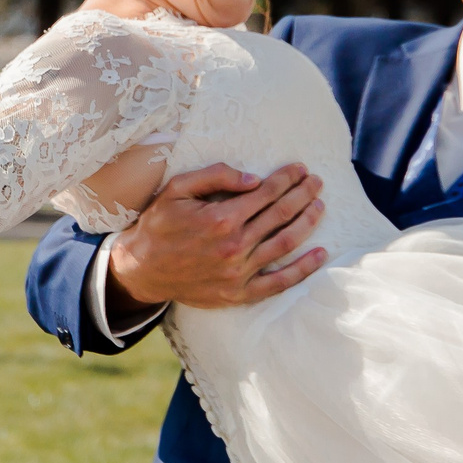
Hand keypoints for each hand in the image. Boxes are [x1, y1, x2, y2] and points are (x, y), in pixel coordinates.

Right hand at [104, 162, 327, 320]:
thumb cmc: (159, 224)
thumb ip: (215, 176)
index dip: (287, 179)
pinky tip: (320, 253)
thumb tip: (254, 178)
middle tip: (317, 182)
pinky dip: (303, 268)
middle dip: (303, 195)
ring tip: (319, 206)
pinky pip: (279, 283)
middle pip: (281, 215)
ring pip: (285, 243)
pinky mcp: (238, 293)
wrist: (142, 268)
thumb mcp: (177, 189)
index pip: (267, 193)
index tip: (301, 169)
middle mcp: (234, 246)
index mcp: (221, 218)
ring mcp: (238, 272)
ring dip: (307, 222)